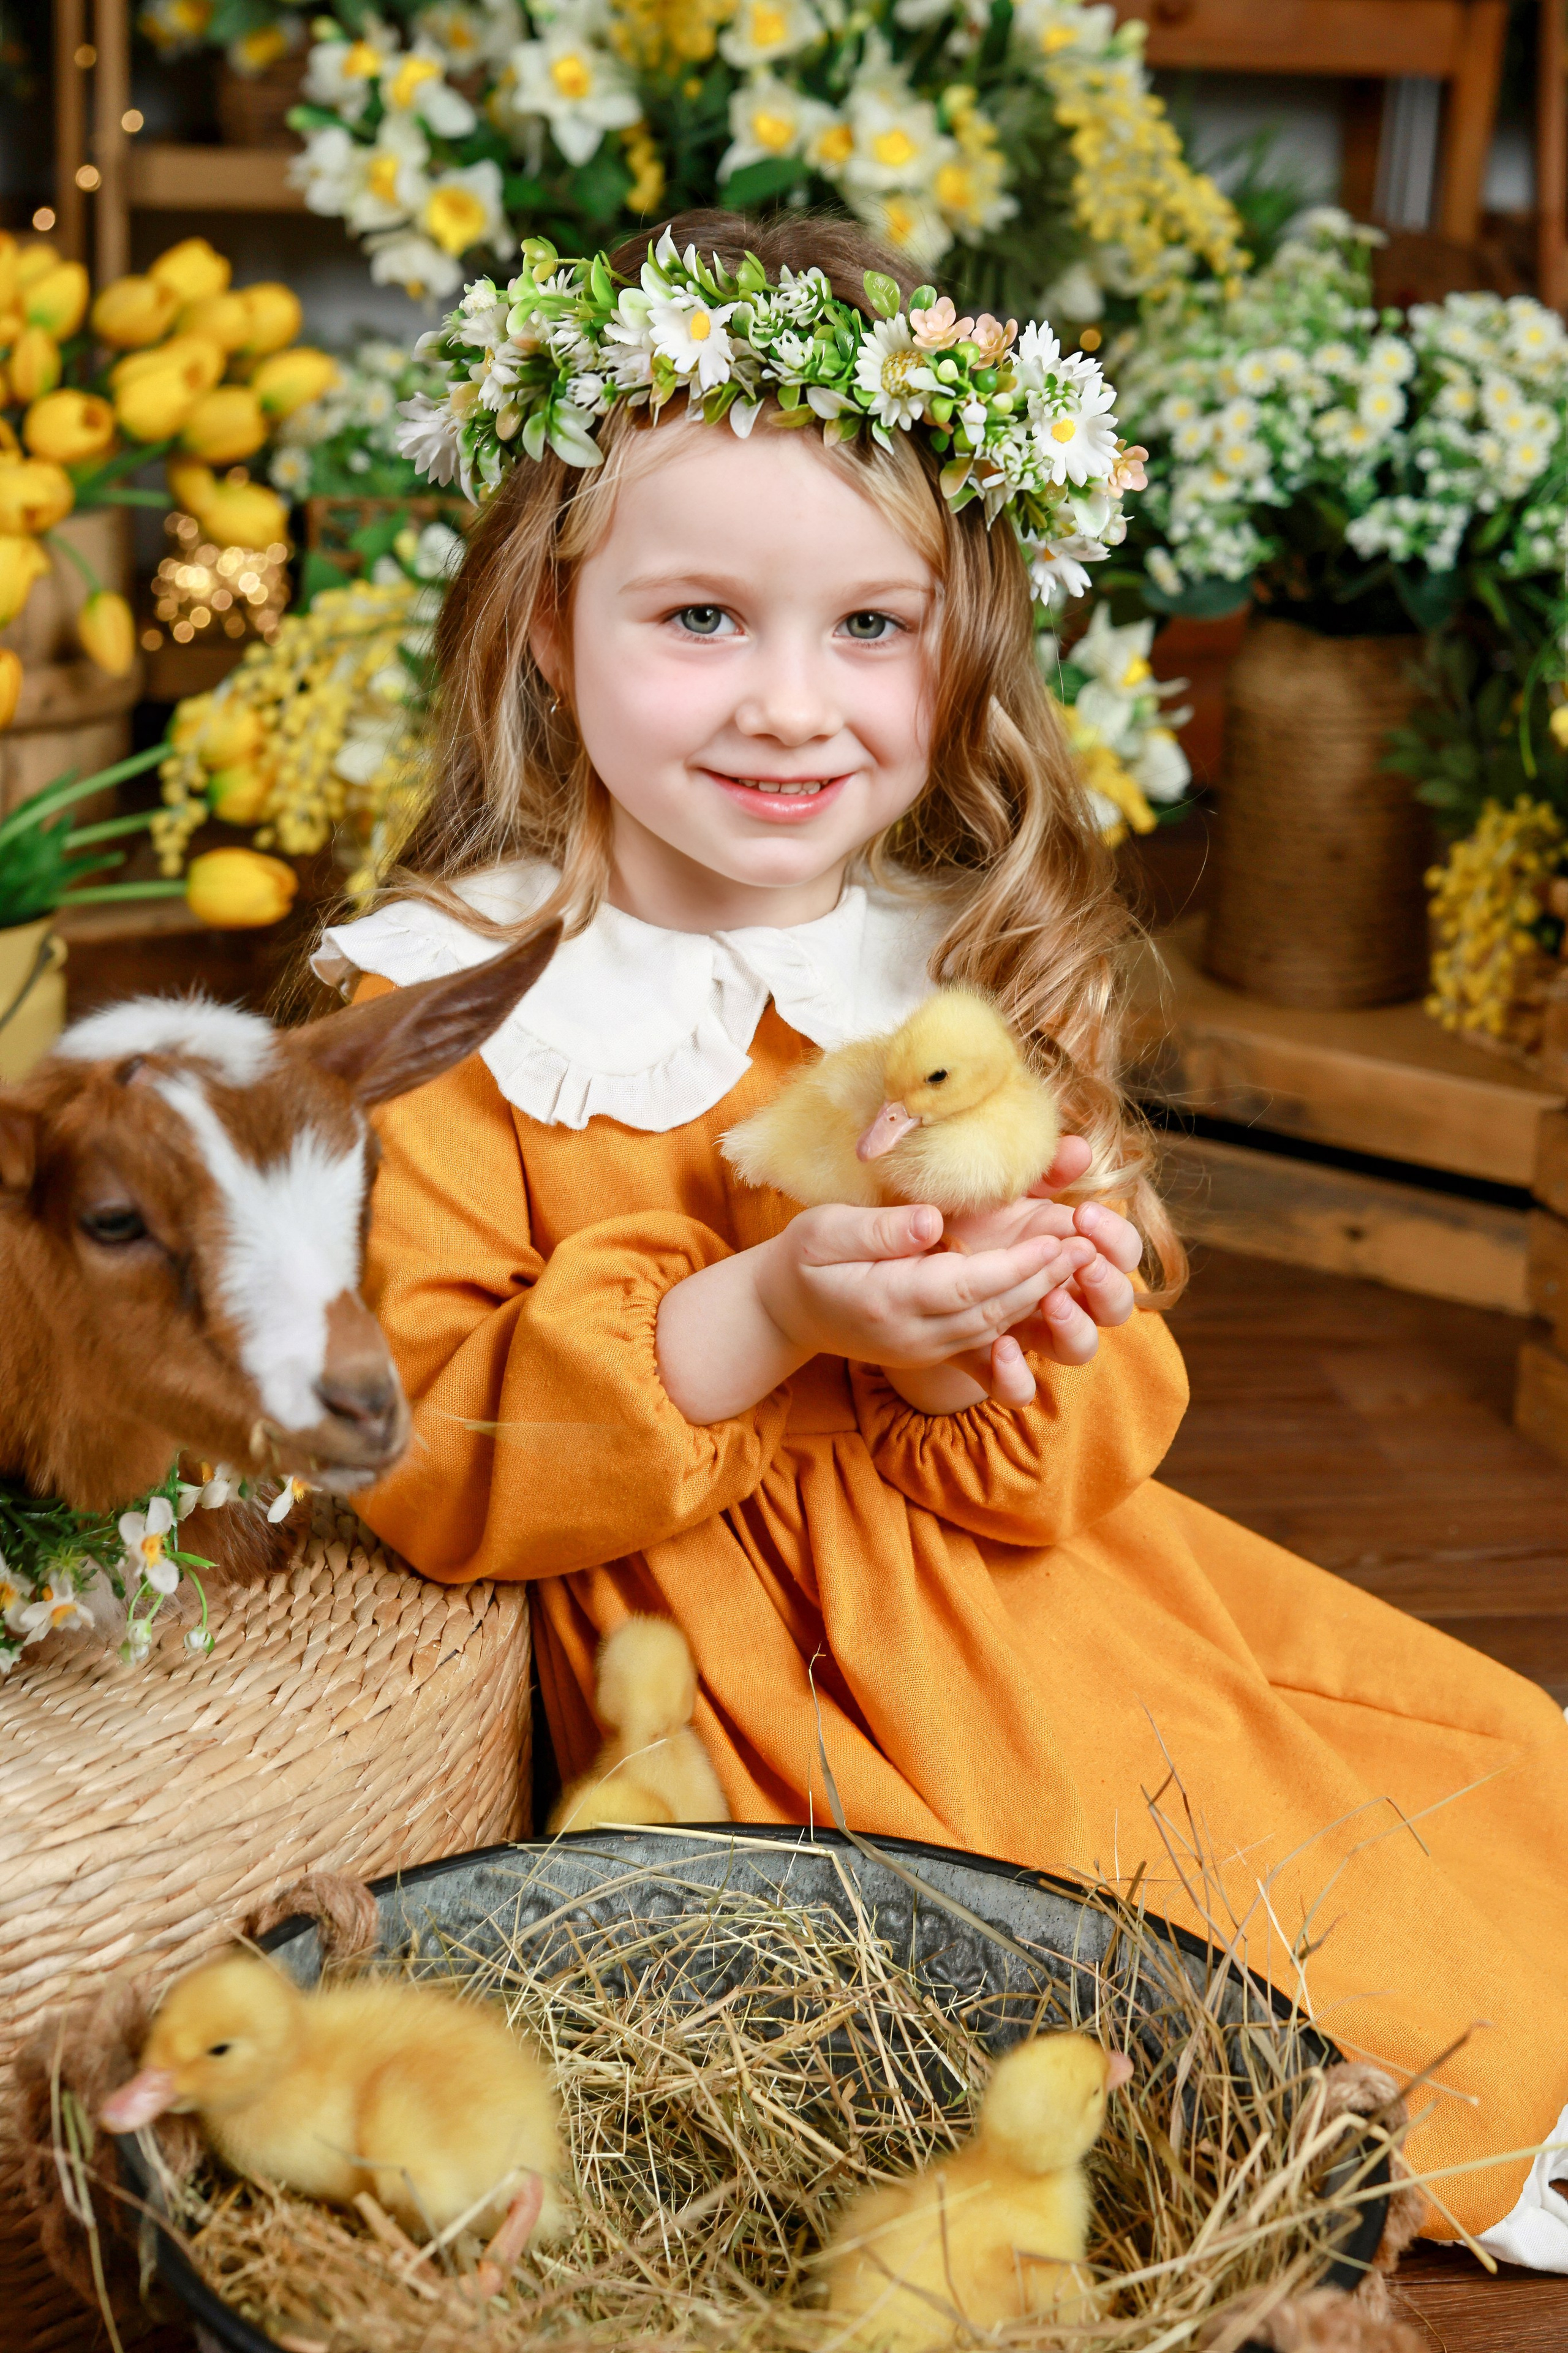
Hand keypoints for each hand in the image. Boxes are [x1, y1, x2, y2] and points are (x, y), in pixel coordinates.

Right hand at [756, 1202, 1096, 1379]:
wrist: (785, 1310)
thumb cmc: (804, 1259)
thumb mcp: (823, 1230)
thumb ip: (878, 1230)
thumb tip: (933, 1222)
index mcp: (887, 1300)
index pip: (967, 1286)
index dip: (1018, 1265)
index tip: (1058, 1237)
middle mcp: (914, 1335)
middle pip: (993, 1310)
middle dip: (1045, 1279)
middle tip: (1089, 1245)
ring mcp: (926, 1349)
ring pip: (996, 1328)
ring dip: (1040, 1298)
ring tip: (1078, 1263)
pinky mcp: (934, 1351)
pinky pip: (986, 1343)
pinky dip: (1021, 1319)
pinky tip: (1048, 1292)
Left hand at [940, 1136, 1141, 1389]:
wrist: (892, 1257)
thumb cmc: (961, 1215)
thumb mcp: (999, 1187)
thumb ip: (1041, 1171)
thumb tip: (1079, 1149)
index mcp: (1071, 1249)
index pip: (1122, 1252)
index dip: (1115, 1238)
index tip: (1086, 1215)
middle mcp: (1062, 1294)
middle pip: (1116, 1306)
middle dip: (1108, 1285)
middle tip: (1082, 1262)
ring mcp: (1031, 1332)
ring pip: (1079, 1349)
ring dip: (1074, 1328)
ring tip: (1050, 1301)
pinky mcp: (991, 1363)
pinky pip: (1016, 1388)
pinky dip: (1016, 1376)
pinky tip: (1001, 1348)